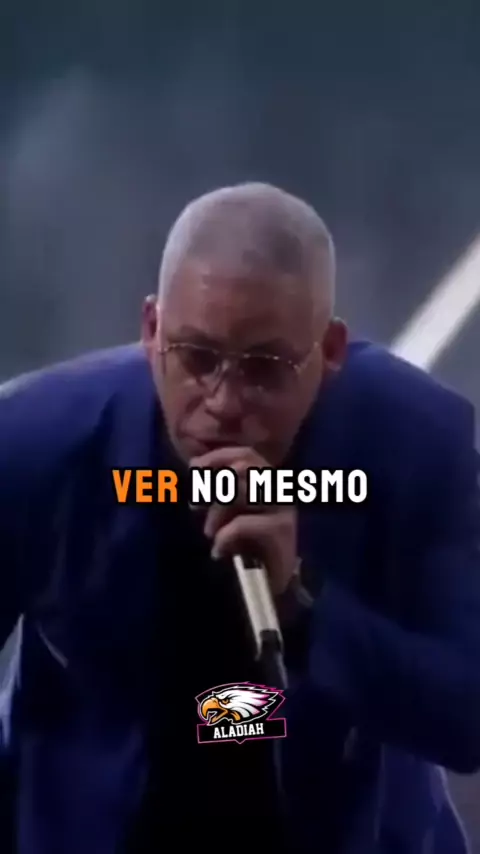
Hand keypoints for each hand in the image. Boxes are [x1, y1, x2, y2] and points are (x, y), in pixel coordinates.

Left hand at [189, 446, 297, 595]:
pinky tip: (219, 551)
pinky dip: (224, 536)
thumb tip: (196, 469)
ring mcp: (283, 509)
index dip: (219, 457)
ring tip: (210, 533)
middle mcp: (279, 490)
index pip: (246, 455)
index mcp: (267, 482)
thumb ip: (219, 491)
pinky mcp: (281, 531)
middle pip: (244, 467)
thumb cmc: (247, 546)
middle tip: (196, 507)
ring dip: (218, 513)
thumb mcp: (228, 513)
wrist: (269, 583)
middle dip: (215, 484)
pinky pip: (243, 523)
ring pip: (244, 491)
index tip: (194, 467)